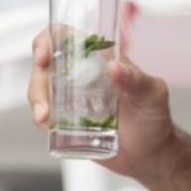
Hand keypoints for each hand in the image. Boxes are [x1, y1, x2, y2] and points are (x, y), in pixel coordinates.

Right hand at [27, 27, 177, 180]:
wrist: (151, 155)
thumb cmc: (154, 118)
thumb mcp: (152, 95)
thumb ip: (137, 80)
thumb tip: (114, 67)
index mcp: (98, 58)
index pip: (66, 36)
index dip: (49, 40)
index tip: (44, 55)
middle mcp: (80, 74)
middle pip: (45, 64)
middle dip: (38, 79)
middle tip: (44, 102)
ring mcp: (70, 97)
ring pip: (39, 88)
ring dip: (36, 101)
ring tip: (45, 119)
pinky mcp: (65, 119)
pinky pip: (43, 114)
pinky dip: (40, 118)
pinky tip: (48, 127)